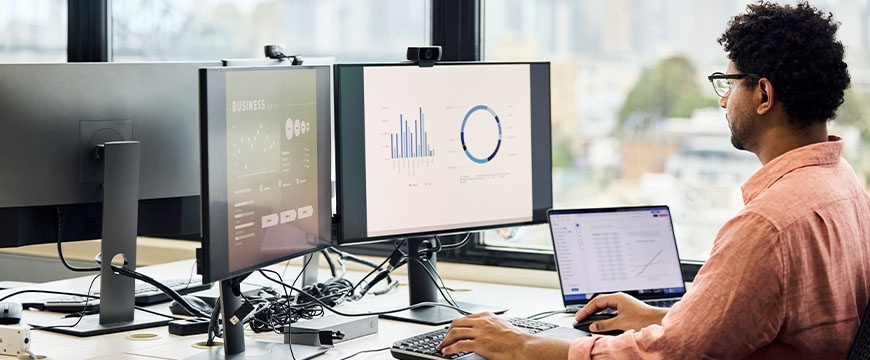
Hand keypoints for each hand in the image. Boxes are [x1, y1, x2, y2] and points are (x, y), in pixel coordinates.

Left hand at [438, 312, 570, 359]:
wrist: (523, 346)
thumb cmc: (515, 338)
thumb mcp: (501, 324)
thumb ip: (489, 324)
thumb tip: (482, 330)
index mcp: (486, 316)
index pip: (464, 318)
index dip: (454, 326)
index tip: (450, 332)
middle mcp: (481, 322)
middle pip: (456, 323)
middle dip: (447, 332)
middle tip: (443, 340)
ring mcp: (479, 332)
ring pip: (455, 333)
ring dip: (446, 341)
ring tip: (442, 347)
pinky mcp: (479, 344)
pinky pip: (459, 345)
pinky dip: (450, 349)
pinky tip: (447, 352)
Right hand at [574, 292, 667, 332]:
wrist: (658, 321)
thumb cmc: (644, 319)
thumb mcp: (621, 323)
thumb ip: (605, 324)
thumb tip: (593, 326)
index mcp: (617, 298)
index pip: (596, 302)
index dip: (586, 310)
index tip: (579, 317)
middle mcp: (620, 299)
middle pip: (600, 303)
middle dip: (589, 311)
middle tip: (580, 318)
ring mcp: (624, 304)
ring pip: (605, 307)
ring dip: (597, 313)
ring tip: (588, 320)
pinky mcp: (627, 310)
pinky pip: (611, 311)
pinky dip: (604, 316)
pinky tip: (602, 322)